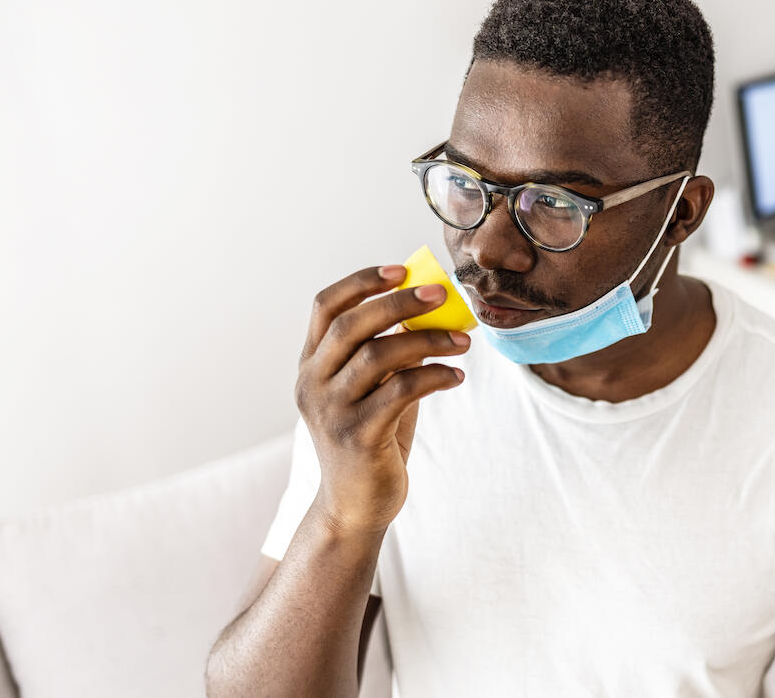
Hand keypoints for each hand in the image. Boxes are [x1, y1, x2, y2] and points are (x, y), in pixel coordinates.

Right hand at [295, 265, 469, 536]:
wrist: (355, 505)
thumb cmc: (371, 438)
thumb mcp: (373, 388)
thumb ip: (388, 351)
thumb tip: (430, 307)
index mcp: (311, 364)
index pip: (325, 306)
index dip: (361, 282)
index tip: (401, 270)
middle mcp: (312, 383)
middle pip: (353, 324)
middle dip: (400, 303)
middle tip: (442, 296)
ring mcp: (331, 410)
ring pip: (379, 355)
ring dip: (428, 340)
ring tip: (463, 342)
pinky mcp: (357, 436)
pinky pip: (401, 391)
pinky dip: (434, 376)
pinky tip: (456, 376)